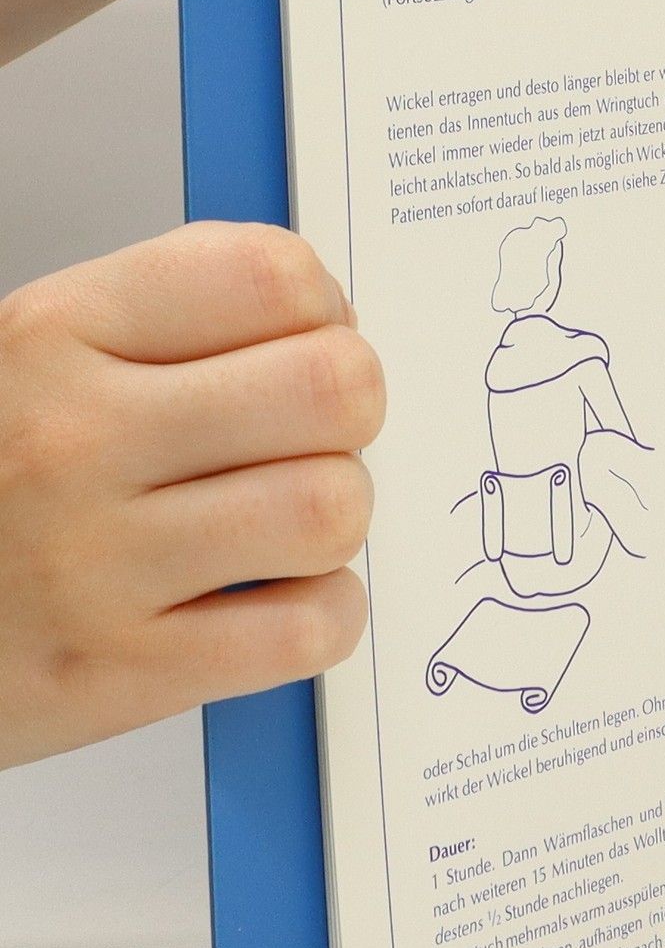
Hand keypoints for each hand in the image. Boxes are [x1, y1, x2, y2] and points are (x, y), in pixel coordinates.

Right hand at [0, 224, 383, 767]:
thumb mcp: (36, 361)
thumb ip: (171, 325)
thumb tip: (334, 327)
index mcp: (53, 334)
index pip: (271, 276)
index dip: (322, 314)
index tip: (297, 346)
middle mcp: (73, 438)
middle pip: (333, 389)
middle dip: (346, 418)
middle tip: (302, 444)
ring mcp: (96, 562)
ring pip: (333, 508)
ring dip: (334, 519)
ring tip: (278, 527)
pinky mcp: (125, 671)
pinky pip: (310, 626)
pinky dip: (323, 613)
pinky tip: (273, 598)